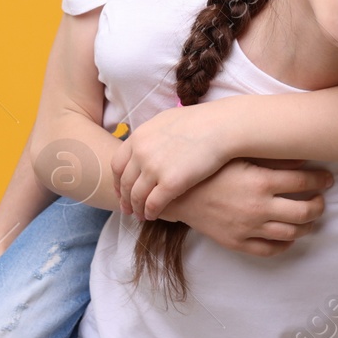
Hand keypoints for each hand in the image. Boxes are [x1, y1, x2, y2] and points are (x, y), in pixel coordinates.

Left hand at [113, 101, 238, 219]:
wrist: (220, 126)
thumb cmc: (199, 121)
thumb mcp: (165, 121)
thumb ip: (150, 135)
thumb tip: (144, 143)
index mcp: (138, 137)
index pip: (117, 165)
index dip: (117, 181)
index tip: (121, 191)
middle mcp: (141, 153)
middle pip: (125, 183)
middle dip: (124, 199)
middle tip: (126, 209)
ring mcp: (154, 168)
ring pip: (137, 196)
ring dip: (137, 208)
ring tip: (140, 216)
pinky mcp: (171, 183)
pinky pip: (153, 204)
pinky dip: (150, 212)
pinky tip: (153, 216)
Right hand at [163, 159, 331, 256]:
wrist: (176, 193)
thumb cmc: (208, 168)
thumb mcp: (239, 155)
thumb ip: (271, 157)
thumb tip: (301, 158)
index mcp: (260, 181)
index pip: (304, 182)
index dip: (321, 180)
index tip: (327, 179)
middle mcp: (258, 207)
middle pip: (305, 212)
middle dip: (319, 206)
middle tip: (320, 199)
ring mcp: (248, 228)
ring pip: (291, 233)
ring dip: (307, 226)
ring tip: (309, 217)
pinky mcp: (237, 242)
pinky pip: (270, 249)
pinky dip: (285, 244)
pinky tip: (288, 236)